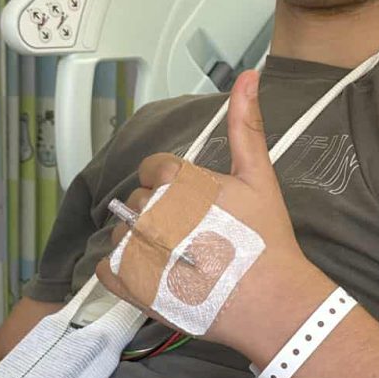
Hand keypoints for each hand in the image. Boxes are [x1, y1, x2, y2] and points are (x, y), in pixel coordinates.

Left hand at [97, 70, 331, 354]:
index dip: (176, 187)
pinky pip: (107, 267)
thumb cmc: (266, 239)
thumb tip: (248, 75)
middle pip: (140, 201)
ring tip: (181, 260)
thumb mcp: (258, 176)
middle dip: (162, 214)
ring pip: (123, 231)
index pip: (155, 169)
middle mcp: (151, 211)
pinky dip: (124, 271)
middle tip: (198, 237)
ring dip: (142, 241)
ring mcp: (137, 249)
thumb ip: (246, 124)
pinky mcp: (128, 285)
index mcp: (178, 180)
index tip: (199, 207)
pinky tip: (158, 275)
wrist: (271, 302)